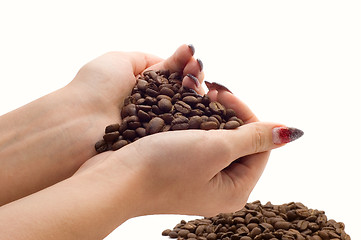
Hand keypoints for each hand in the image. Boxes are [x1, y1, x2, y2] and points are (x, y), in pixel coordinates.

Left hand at [0, 44, 203, 204]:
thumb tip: (166, 62)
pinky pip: (180, 127)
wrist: (79, 124)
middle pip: (179, 90)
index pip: (168, 73)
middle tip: (197, 71)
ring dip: (194, 93)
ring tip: (199, 83)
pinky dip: (192, 116)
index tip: (192, 58)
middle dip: (192, 78)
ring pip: (183, 108)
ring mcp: (154, 124)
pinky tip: (201, 103)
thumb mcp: (117, 59)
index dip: (182, 65)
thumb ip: (143, 59)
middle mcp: (149, 105)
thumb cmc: (94, 88)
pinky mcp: (157, 142)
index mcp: (140, 85)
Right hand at [78, 88, 301, 217]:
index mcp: (234, 189)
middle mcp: (219, 187)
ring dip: (210, 114)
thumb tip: (289, 132)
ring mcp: (198, 178)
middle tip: (211, 91)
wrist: (113, 180)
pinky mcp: (180, 168)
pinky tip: (184, 108)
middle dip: (227, 113)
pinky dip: (194, 123)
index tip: (225, 94)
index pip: (260, 148)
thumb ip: (253, 138)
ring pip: (216, 139)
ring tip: (197, 94)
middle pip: (239, 143)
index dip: (248, 116)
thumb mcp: (215, 149)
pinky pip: (197, 141)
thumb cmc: (163, 168)